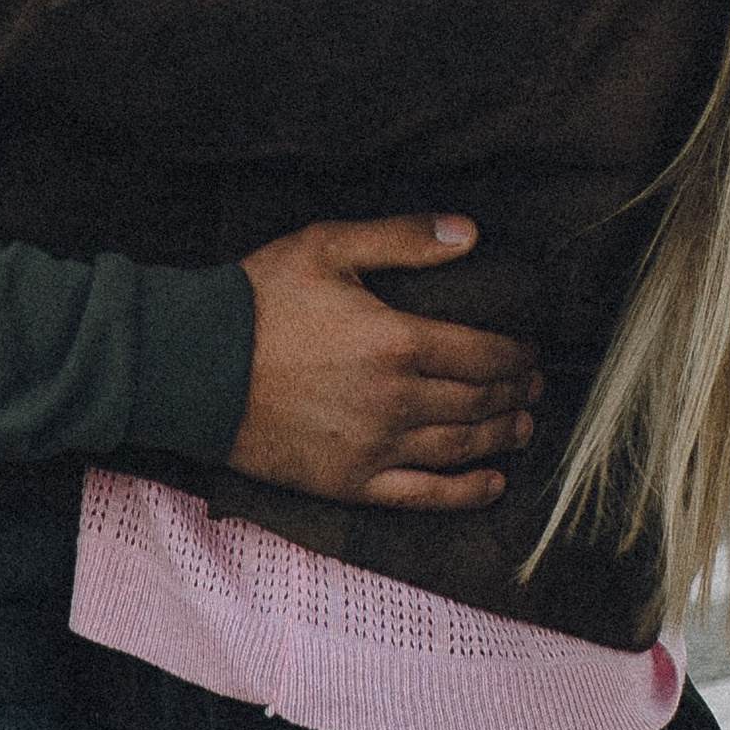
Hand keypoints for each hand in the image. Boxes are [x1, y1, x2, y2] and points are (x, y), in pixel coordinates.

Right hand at [228, 216, 541, 512]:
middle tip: (534, 386)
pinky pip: (424, 496)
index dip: (517, 354)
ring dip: (502, 437)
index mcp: (397, 341)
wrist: (194, 366)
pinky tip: (491, 483)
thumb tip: (469, 233)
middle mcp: (395, 401)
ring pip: (460, 448)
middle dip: (516, 393)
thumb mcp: (328, 246)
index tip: (531, 350)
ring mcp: (374, 448)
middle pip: (479, 402)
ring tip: (522, 426)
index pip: (483, 353)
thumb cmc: (260, 299)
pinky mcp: (350, 482)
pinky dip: (466, 492)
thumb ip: (402, 238)